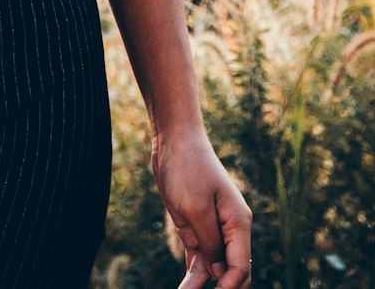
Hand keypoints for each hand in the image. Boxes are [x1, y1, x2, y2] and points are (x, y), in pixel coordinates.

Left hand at [151, 128, 251, 287]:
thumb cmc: (188, 169)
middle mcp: (230, 229)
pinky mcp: (196, 228)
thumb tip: (221, 275)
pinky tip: (186, 288)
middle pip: (232, 272)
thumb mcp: (196, 209)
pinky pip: (200, 258)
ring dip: (202, 285)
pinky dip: (194, 275)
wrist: (173, 141)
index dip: (229, 288)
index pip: (240, 267)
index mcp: (238, 223)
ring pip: (214, 269)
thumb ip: (210, 244)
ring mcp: (213, 229)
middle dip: (223, 288)